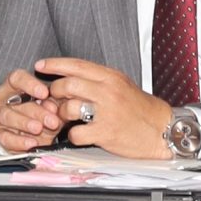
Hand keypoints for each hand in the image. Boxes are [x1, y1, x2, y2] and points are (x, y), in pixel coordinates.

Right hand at [0, 68, 63, 152]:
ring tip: (39, 129)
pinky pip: (6, 138)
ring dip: (25, 123)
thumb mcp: (49, 103)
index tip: (45, 93)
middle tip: (52, 120)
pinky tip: (31, 143)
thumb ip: (53, 103)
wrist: (30, 131)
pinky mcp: (0, 135)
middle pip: (15, 101)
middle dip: (36, 111)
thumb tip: (57, 107)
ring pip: (7, 117)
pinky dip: (19, 141)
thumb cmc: (41, 110)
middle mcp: (4, 99)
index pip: (17, 78)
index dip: (30, 84)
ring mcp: (0, 118)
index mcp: (14, 85)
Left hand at [34, 57, 171, 161]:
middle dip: (55, 92)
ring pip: (69, 107)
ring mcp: (107, 112)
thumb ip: (98, 80)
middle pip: (68, 84)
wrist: (161, 130)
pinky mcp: (106, 133)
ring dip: (62, 114)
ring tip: (66, 118)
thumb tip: (72, 77)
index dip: (55, 64)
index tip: (40, 65)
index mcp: (111, 76)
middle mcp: (108, 91)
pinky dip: (73, 135)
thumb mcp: (121, 85)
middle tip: (53, 98)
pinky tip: (79, 134)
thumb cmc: (140, 109)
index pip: (76, 65)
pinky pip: (77, 133)